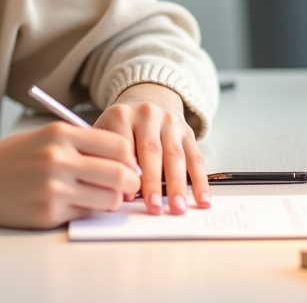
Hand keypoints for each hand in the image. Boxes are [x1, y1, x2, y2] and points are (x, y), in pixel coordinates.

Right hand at [0, 122, 140, 229]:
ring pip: (109, 199)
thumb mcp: (43, 137)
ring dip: (112, 200)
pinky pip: (86, 215)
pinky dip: (89, 211)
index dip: (129, 158)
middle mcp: (58, 159)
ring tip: (102, 196)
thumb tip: (122, 160)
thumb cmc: (10, 159)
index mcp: (60, 134)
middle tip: (128, 186)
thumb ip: (80, 144)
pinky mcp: (48, 214)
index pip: (118, 145)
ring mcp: (53, 189)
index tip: (129, 165)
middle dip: (130, 183)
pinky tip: (77, 204)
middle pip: (120, 174)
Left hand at [93, 83, 209, 215]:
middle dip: (153, 182)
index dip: (125, 171)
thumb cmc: (122, 124)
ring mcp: (170, 123)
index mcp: (122, 115)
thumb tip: (118, 191)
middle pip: (151, 151)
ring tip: (178, 207)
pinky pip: (196, 158)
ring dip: (177, 185)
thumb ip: (106, 157)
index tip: (125, 195)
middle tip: (153, 207)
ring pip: (176, 156)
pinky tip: (202, 199)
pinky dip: (200, 181)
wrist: (147, 98)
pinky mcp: (188, 132)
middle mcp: (148, 115)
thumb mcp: (104, 131)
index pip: (123, 145)